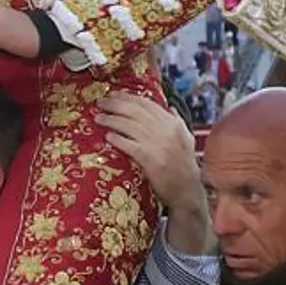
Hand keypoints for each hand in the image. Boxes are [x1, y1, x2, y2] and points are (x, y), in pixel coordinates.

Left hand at [97, 92, 198, 212]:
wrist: (187, 190)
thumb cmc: (185, 165)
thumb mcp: (186, 138)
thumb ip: (177, 121)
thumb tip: (170, 107)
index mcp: (172, 123)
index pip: (146, 103)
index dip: (127, 97)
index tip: (113, 94)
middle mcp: (164, 130)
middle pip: (134, 111)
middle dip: (115, 104)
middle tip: (100, 103)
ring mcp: (156, 144)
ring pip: (129, 126)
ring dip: (111, 120)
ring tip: (98, 118)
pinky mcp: (149, 159)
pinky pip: (129, 145)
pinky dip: (117, 139)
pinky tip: (108, 136)